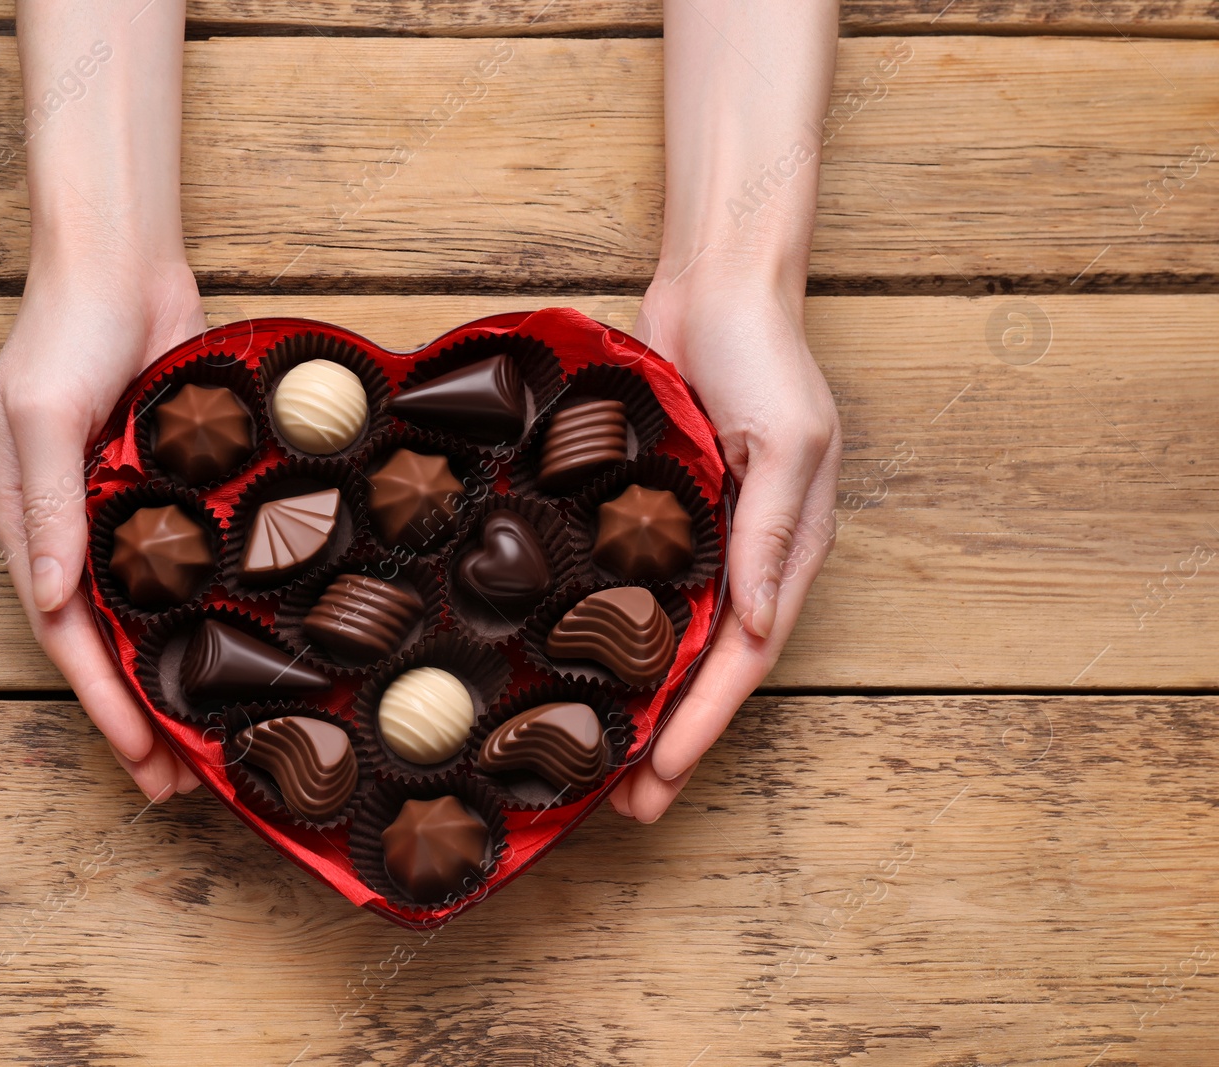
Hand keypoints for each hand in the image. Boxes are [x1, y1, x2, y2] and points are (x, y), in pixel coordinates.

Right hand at [0, 247, 206, 802]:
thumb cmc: (68, 332)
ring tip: (210, 743)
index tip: (141, 761)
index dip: (103, 702)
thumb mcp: (43, 416)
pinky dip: (203, 617)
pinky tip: (235, 651)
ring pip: (150, 619)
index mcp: (29, 525)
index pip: (66, 637)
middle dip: (138, 717)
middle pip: (107, 644)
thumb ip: (48, 508)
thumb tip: (49, 599)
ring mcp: (125, 515)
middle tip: (180, 786)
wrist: (122, 265)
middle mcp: (75, 532)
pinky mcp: (171, 493)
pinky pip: (188, 569)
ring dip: (173, 680)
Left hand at [609, 278, 840, 821]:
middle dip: (673, 741)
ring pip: (671, 644)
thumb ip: (770, 532)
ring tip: (604, 768)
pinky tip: (585, 674)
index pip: (744, 658)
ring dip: (645, 707)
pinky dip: (619, 642)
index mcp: (787, 549)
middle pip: (707, 669)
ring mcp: (702, 540)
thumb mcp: (786, 439)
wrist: (715, 288)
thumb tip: (755, 624)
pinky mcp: (659, 518)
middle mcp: (745, 558)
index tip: (664, 777)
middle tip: (628, 807)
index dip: (704, 722)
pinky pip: (639, 594)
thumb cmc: (762, 354)